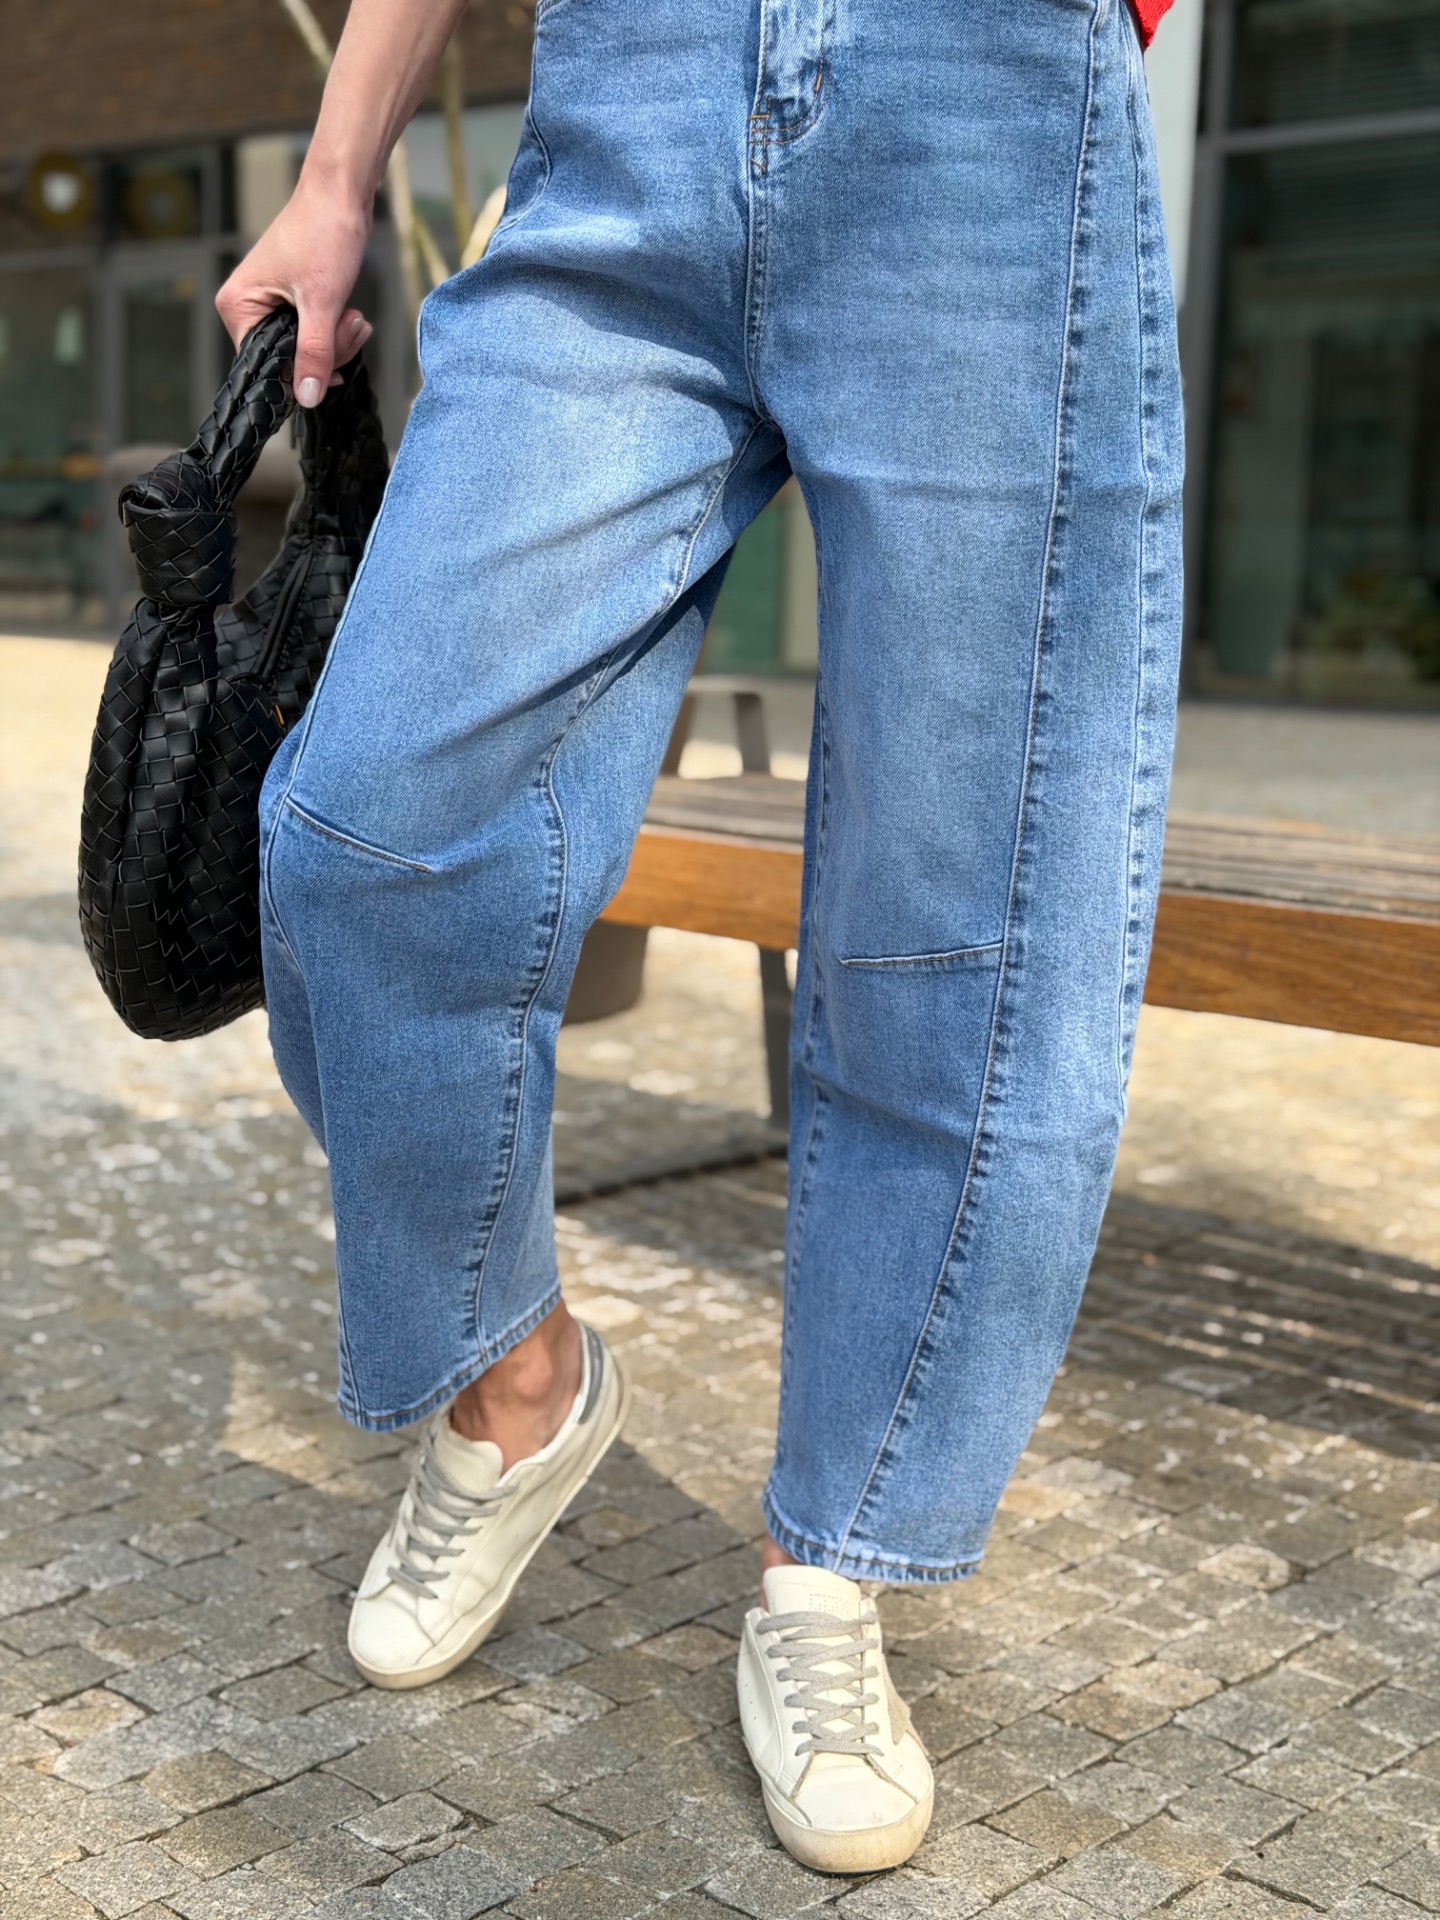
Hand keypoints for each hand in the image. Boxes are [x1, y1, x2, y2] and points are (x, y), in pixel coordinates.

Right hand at [216, 179, 375, 406]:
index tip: (335, 367)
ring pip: (305, 349)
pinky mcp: (289, 300)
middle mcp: (245, 307)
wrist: (340, 194)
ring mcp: (268, 304)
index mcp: (238, 306)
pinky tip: (351, 315)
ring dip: (337, 341)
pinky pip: (312, 332)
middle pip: (287, 360)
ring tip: (355, 317)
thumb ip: (314, 353)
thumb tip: (306, 397)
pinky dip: (335, 329)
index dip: (301, 373)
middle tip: (351, 326)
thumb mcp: (322, 302)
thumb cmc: (324, 233)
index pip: (265, 367)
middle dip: (327, 351)